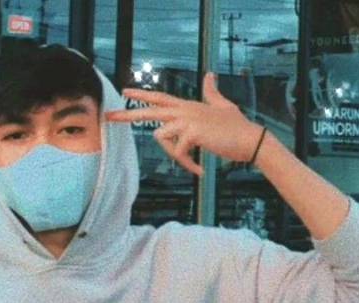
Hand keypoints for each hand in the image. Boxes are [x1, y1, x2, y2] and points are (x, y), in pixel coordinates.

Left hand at [105, 72, 264, 176]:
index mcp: (188, 105)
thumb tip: (209, 75)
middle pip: (150, 111)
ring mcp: (187, 119)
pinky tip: (200, 171)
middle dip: (127, 114)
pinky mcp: (192, 133)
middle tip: (109, 117)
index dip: (142, 94)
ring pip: (162, 137)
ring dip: (176, 156)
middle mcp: (185, 109)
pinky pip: (178, 153)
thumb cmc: (237, 127)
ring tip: (194, 165)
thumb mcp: (222, 106)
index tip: (124, 91)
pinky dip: (187, 165)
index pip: (160, 97)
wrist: (249, 140)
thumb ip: (212, 92)